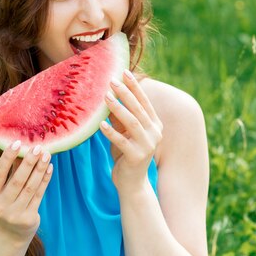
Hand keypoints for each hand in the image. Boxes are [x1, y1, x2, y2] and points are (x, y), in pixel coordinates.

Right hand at [0, 141, 52, 242]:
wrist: (12, 231)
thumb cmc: (8, 201)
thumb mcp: (4, 188)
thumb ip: (11, 170)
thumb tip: (23, 146)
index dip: (7, 158)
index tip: (17, 142)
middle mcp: (0, 207)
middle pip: (17, 181)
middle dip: (28, 162)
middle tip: (37, 147)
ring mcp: (14, 215)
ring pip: (30, 187)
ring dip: (40, 169)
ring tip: (47, 155)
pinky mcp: (28, 219)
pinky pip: (39, 195)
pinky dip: (45, 180)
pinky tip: (49, 167)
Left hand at [100, 70, 162, 190]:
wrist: (132, 183)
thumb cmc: (126, 154)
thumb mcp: (124, 132)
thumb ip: (120, 117)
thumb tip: (109, 95)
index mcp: (155, 124)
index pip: (145, 101)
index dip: (135, 86)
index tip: (125, 72)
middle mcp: (155, 133)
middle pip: (138, 109)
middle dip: (125, 93)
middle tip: (112, 80)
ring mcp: (148, 145)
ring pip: (132, 123)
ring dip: (118, 108)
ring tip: (105, 97)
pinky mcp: (137, 157)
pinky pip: (122, 141)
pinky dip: (111, 132)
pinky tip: (100, 124)